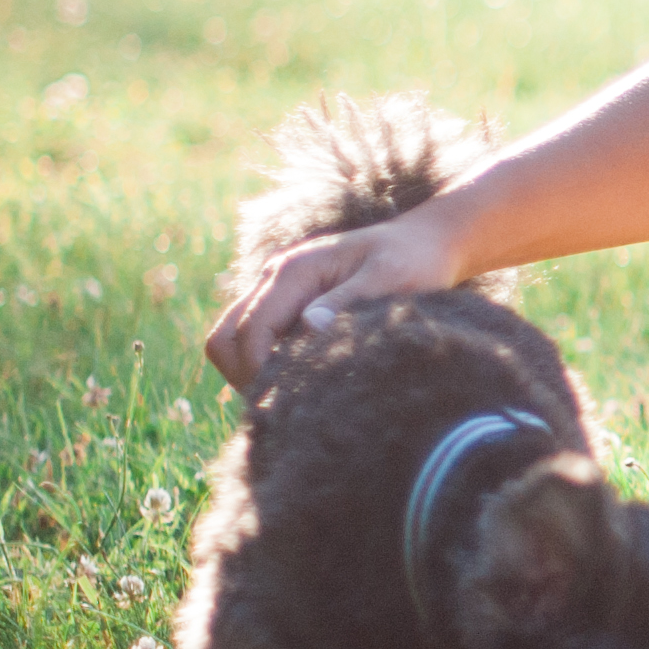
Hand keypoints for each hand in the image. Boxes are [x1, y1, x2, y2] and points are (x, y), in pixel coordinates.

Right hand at [201, 199, 476, 390]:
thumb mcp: (389, 278)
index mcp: (294, 270)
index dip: (258, 370)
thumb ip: (347, 301)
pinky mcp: (287, 304)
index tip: (286, 401)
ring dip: (249, 372)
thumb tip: (309, 327)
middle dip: (245, 375)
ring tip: (290, 396)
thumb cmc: (412, 260)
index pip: (250, 330)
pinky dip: (264, 364)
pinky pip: (256, 340)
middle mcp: (275, 276)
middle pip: (224, 337)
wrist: (424, 242)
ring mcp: (277, 290)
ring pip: (232, 340)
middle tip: (283, 405)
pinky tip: (300, 382)